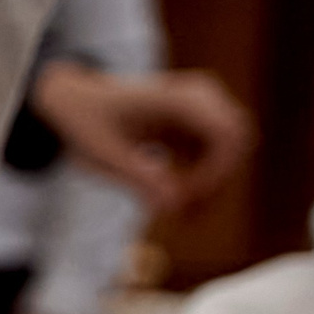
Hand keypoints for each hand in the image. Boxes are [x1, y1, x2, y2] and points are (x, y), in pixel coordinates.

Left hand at [29, 64, 253, 215]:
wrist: (76, 101)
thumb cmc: (87, 121)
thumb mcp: (105, 154)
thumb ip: (139, 178)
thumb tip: (174, 206)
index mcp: (180, 98)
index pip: (227, 134)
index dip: (217, 172)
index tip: (187, 201)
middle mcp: (200, 97)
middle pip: (237, 143)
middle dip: (216, 182)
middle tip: (183, 216)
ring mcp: (202, 108)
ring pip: (229, 152)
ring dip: (210, 186)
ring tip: (177, 216)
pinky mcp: (196, 124)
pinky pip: (214, 156)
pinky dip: (201, 180)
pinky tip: (176, 202)